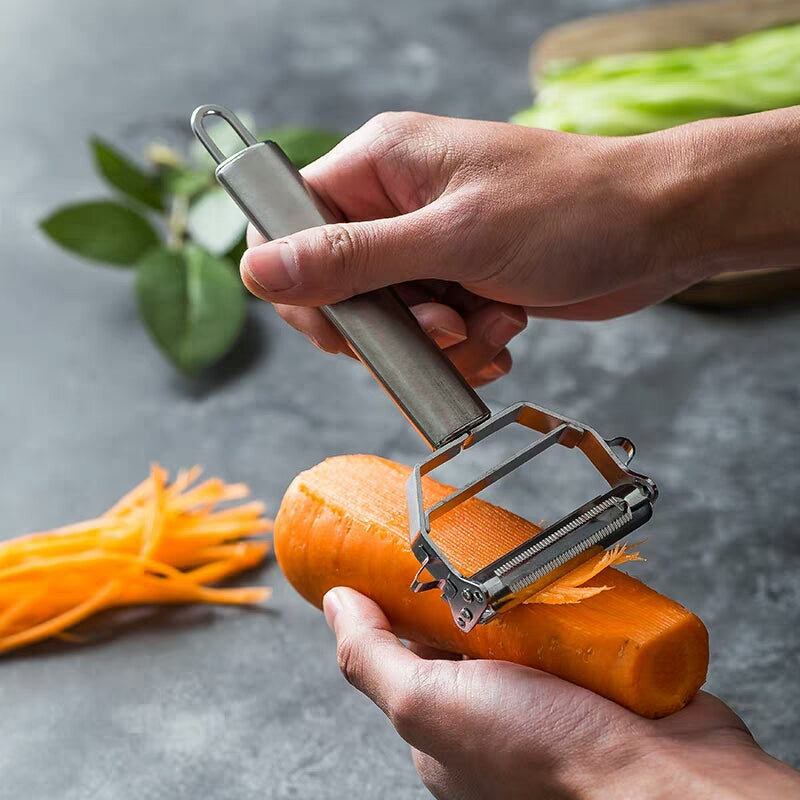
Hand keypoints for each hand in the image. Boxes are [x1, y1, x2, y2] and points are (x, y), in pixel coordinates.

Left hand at [323, 587, 799, 799]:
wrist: (663, 780)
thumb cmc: (544, 758)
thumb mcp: (430, 706)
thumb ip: (372, 657)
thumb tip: (333, 603)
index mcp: (447, 728)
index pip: (411, 650)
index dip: (407, 601)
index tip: (411, 553)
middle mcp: (495, 713)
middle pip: (468, 627)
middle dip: (469, 587)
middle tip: (474, 546)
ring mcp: (549, 693)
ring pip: (522, 619)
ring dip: (520, 588)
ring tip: (520, 555)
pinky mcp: (595, 671)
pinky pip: (571, 618)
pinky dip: (566, 595)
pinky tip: (563, 572)